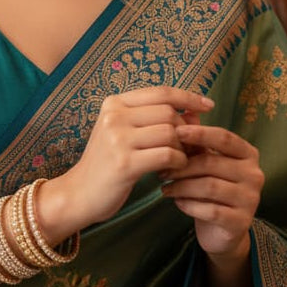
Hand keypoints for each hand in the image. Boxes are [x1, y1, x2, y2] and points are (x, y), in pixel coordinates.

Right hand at [50, 87, 215, 230]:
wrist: (78, 193)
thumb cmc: (107, 163)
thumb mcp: (123, 133)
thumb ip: (154, 120)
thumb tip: (195, 112)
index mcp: (114, 103)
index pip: (161, 92)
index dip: (188, 97)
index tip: (208, 105)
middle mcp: (114, 116)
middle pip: (169, 113)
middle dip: (187, 130)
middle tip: (191, 147)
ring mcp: (117, 139)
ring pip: (170, 133)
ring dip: (183, 148)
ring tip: (181, 160)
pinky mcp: (125, 163)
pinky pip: (167, 155)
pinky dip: (178, 162)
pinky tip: (174, 170)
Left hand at [161, 120, 263, 257]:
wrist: (222, 231)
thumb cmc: (211, 190)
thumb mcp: (205, 162)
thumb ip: (198, 140)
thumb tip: (186, 111)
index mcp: (248, 154)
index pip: (224, 137)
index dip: (199, 133)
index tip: (175, 132)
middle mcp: (254, 174)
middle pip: (212, 162)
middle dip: (182, 165)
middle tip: (161, 171)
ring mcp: (251, 199)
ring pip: (209, 186)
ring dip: (182, 186)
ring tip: (165, 187)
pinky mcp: (241, 221)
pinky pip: (210, 209)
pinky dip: (189, 205)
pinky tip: (177, 202)